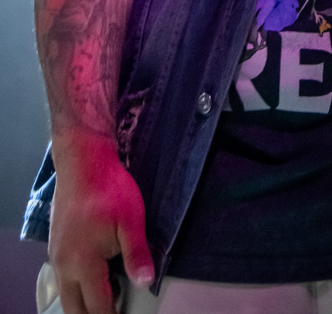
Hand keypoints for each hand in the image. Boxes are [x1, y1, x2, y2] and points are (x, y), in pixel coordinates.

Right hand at [48, 136, 153, 313]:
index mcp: (83, 263)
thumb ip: (137, 254)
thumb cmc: (109, 188)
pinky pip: (62, 277)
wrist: (83, 161)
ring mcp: (56, 255)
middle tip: (113, 310)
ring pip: (65, 293)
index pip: (97, 305)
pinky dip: (76, 286)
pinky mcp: (55, 244)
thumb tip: (146, 283)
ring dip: (83, 302)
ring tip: (106, 297)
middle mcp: (64, 265)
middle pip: (74, 307)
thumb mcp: (131, 220)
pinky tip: (93, 277)